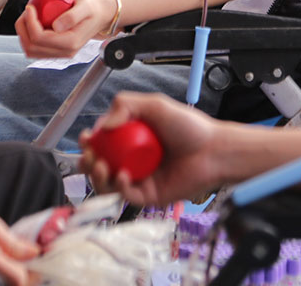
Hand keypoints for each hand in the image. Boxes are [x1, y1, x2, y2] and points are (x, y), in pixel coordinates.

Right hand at [0, 201, 38, 285]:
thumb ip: (13, 243)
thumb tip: (34, 253)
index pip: (21, 280)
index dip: (36, 271)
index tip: (47, 253)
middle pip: (18, 275)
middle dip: (33, 264)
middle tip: (45, 244)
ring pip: (10, 267)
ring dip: (23, 257)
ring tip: (33, 239)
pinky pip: (2, 260)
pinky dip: (12, 252)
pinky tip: (16, 239)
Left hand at [15, 0, 115, 58]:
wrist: (101, 15)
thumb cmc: (93, 9)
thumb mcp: (86, 6)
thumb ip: (73, 15)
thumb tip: (57, 26)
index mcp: (70, 42)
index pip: (40, 38)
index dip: (30, 23)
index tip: (31, 8)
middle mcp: (65, 51)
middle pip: (32, 47)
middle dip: (23, 29)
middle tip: (26, 12)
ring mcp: (61, 53)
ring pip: (31, 51)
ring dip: (24, 34)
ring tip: (26, 18)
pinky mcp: (57, 50)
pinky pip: (36, 49)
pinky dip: (29, 37)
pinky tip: (31, 24)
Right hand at [79, 92, 221, 204]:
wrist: (213, 150)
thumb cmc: (189, 127)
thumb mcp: (155, 105)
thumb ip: (126, 104)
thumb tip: (103, 124)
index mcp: (131, 139)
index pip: (102, 142)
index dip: (89, 142)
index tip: (86, 138)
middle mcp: (132, 160)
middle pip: (99, 165)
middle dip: (87, 162)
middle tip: (90, 156)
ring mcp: (139, 179)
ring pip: (107, 184)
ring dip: (97, 177)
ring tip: (102, 166)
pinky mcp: (148, 196)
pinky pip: (126, 196)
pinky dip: (119, 187)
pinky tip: (122, 175)